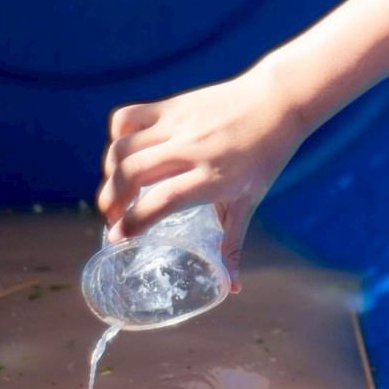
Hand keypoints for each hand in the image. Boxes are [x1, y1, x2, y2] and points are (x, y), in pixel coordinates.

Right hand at [97, 62, 309, 287]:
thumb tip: (232, 286)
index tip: (116, 237)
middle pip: (132, 173)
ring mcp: (179, 124)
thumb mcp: (250, 201)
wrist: (278, 101)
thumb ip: (234, 243)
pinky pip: (128, 116)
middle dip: (110, 200)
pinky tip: (124, 153)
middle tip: (112, 216)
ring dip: (110, 172)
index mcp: (213, 177)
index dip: (133, 221)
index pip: (163, 200)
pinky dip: (117, 136)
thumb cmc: (265, 155)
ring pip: (123, 147)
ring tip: (117, 189)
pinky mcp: (172, 105)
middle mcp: (192, 149)